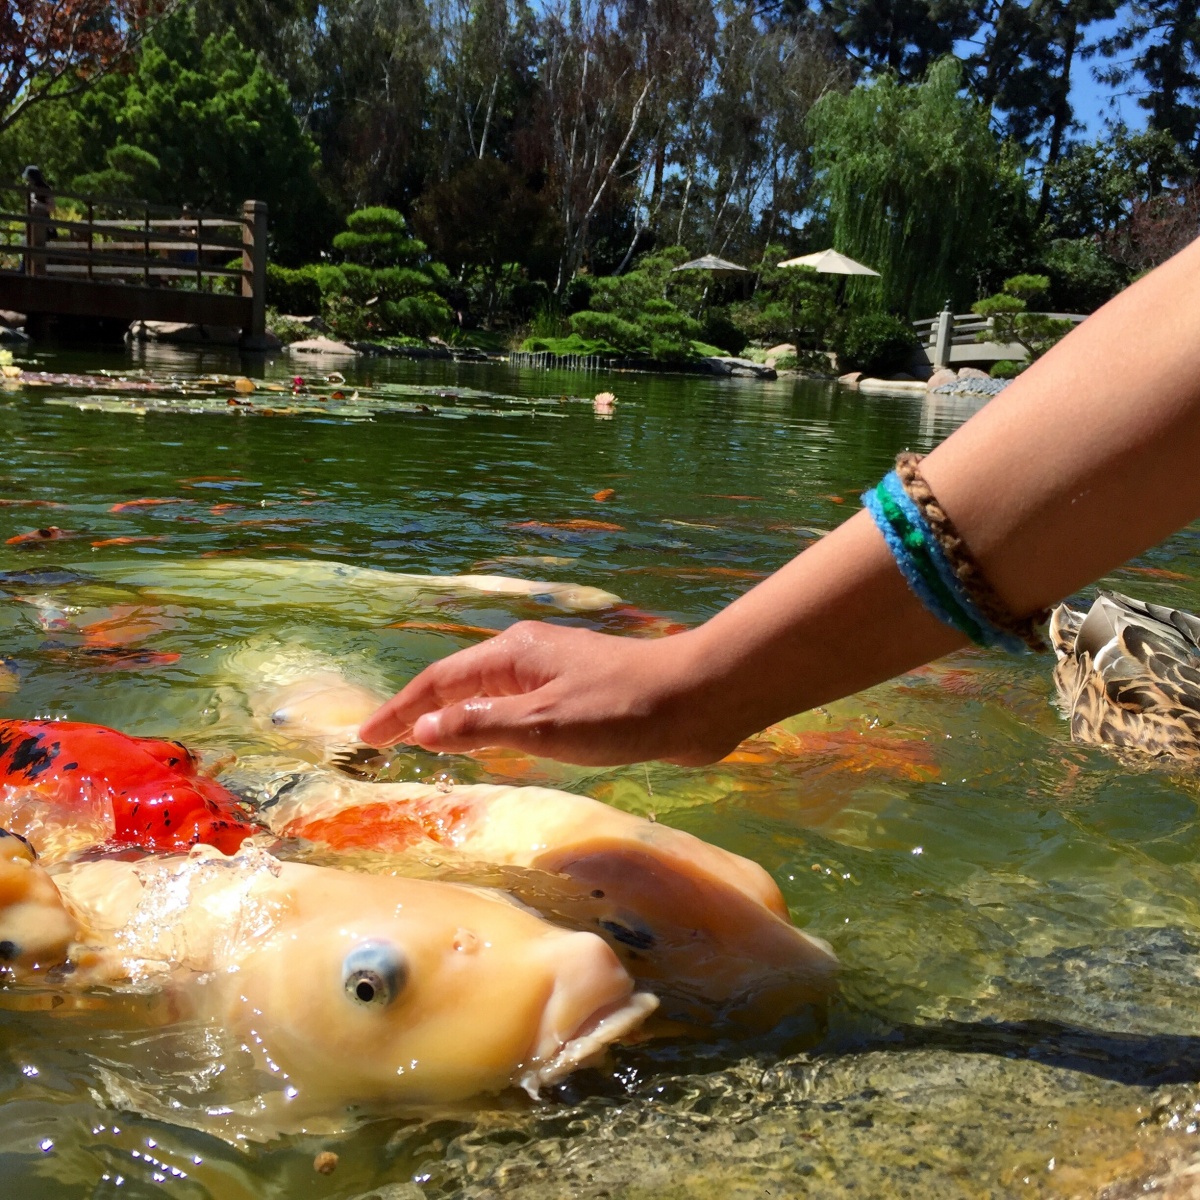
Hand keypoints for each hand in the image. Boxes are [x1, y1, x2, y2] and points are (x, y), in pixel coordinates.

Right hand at [358, 621, 742, 765]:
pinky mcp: (579, 696)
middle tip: (385, 740)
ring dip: (454, 718)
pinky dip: (490, 726)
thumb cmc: (619, 709)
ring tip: (425, 743)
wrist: (697, 699)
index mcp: (512, 655)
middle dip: (420, 710)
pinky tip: (494, 746)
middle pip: (459, 684)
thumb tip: (423, 729)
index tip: (365, 735)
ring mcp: (555, 674)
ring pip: (489, 696)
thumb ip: (481, 727)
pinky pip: (517, 710)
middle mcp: (527, 657)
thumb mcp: (542, 723)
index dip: (400, 710)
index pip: (438, 683)